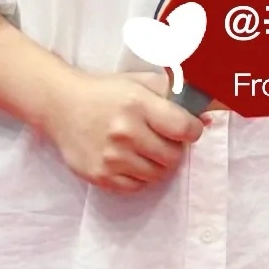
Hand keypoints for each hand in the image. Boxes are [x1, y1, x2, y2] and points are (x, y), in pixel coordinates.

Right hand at [45, 68, 211, 194]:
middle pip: (172, 156)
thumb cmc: (106, 92)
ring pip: (156, 174)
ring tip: (147, 149)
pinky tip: (132, 160)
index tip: (188, 129)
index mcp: (137, 104)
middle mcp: (124, 132)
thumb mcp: (140, 82)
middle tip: (165, 140)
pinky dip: (140, 177)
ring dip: (158, 164)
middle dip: (175, 149)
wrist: (61, 106)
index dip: (193, 131)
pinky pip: (136, 187)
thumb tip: (206, 118)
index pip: (183, 128)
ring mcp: (111, 157)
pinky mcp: (99, 176)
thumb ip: (174, 95)